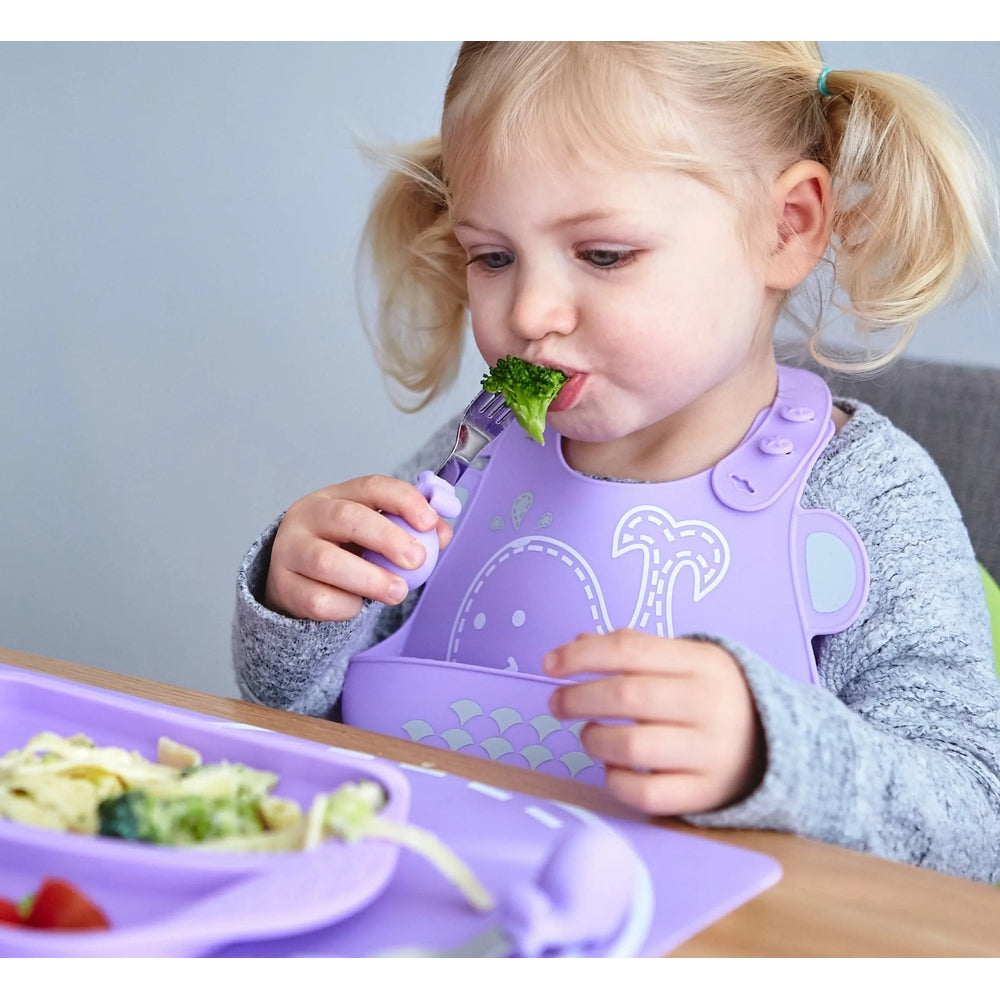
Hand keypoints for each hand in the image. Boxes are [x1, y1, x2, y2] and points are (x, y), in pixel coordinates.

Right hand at [264, 475, 452, 620]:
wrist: (297, 585)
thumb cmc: (344, 554)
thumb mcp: (374, 537)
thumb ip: (411, 532)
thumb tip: (442, 533)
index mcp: (336, 496)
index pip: (371, 486)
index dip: (404, 500)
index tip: (430, 522)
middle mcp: (308, 517)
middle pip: (346, 518)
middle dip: (387, 538)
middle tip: (417, 559)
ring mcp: (289, 551)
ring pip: (327, 561)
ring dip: (369, 578)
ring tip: (398, 592)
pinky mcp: (282, 587)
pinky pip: (318, 600)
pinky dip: (345, 606)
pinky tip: (356, 606)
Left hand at [544, 631, 764, 815]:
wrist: (776, 745)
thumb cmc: (712, 696)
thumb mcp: (685, 661)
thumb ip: (634, 648)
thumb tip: (577, 642)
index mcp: (702, 662)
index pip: (629, 648)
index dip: (580, 655)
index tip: (549, 664)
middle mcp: (709, 704)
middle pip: (626, 695)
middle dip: (577, 698)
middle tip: (556, 703)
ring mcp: (710, 752)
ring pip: (631, 746)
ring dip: (594, 739)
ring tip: (590, 735)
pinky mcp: (706, 794)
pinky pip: (645, 793)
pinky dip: (615, 780)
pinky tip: (611, 768)